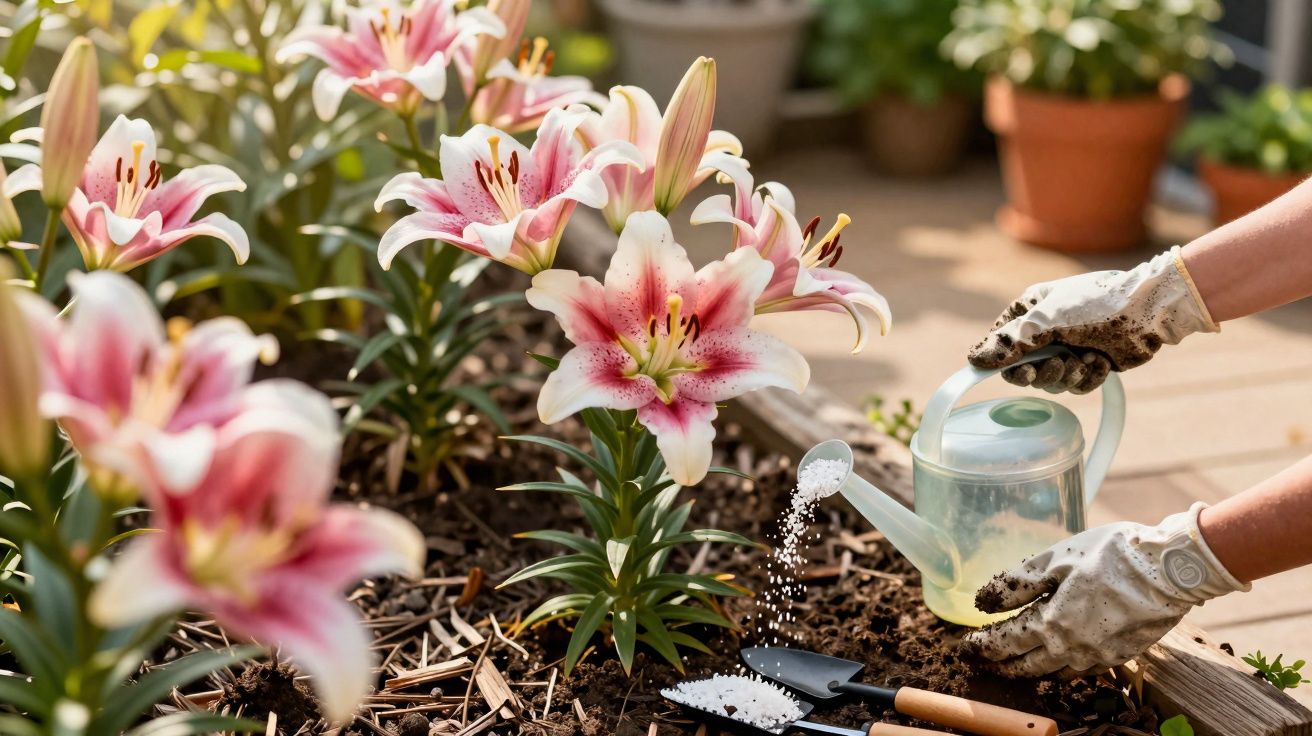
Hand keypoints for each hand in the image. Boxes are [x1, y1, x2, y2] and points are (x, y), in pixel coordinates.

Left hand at [961, 503, 1247, 677]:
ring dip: (1028, 671)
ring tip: (1013, 664)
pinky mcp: (1118, 656)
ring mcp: (1097, 657)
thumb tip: (982, 602)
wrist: (1172, 570)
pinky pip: (1080, 671)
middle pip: (1025, 666)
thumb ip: (1017, 583)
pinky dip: (1059, 669)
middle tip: (981, 660)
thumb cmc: (1112, 556)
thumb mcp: (1056, 559)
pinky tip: (1055, 660)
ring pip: (1053, 674)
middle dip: (999, 664)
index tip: (964, 647)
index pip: (1005, 643)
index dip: (982, 646)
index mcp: (1051, 624)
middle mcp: (1071, 650)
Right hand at [968, 247, 1218, 392]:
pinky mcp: (1090, 362)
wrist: (1152, 310)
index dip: (1005, 362)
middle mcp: (1046, 330)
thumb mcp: (1048, 321)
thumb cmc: (1098, 304)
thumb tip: (973, 360)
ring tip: (1087, 358)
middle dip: (1044, 371)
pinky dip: (1089, 376)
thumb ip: (1010, 341)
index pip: (1001, 343)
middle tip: (1058, 364)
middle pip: (1025, 368)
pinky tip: (1102, 360)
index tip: (1016, 370)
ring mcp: (1068, 347)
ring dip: (1068, 374)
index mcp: (1030, 311)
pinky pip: (1076, 384)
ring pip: (1051, 380)